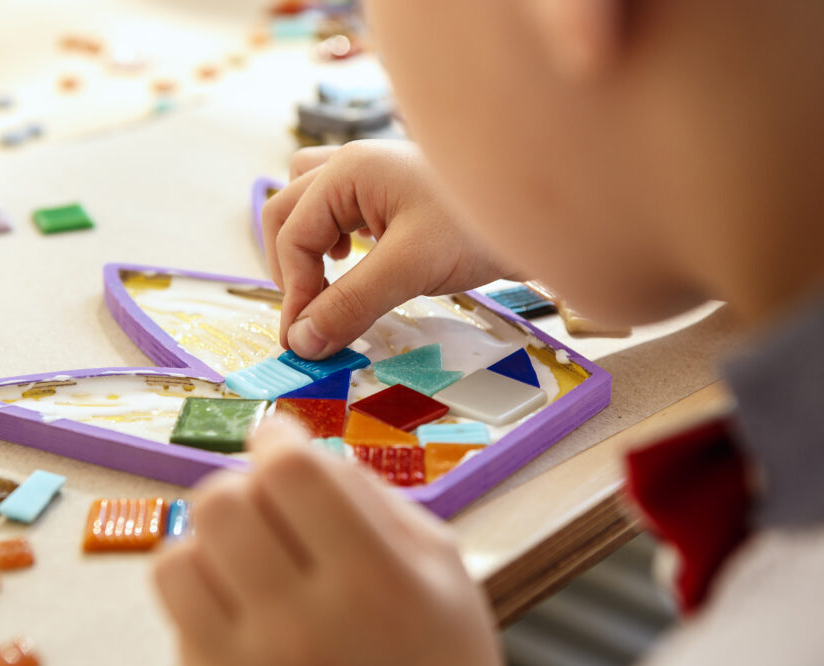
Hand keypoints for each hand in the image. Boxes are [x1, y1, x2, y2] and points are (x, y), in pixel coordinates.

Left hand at [154, 419, 505, 665]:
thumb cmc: (439, 659)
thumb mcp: (443, 567)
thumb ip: (373, 498)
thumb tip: (297, 450)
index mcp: (376, 584)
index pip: (291, 472)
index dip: (279, 438)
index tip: (281, 440)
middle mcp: (303, 628)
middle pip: (220, 502)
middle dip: (244, 487)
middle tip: (271, 504)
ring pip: (178, 555)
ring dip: (214, 541)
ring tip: (252, 556)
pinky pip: (174, 610)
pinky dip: (199, 587)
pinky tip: (238, 600)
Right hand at [263, 140, 514, 358]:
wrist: (537, 212)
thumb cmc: (476, 227)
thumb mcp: (409, 268)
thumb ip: (351, 304)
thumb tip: (301, 343)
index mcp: (348, 171)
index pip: (292, 235)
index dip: (293, 291)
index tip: (304, 340)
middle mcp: (351, 164)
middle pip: (286, 212)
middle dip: (291, 266)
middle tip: (310, 315)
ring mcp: (370, 174)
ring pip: (307, 202)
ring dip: (304, 242)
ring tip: (326, 279)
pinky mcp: (389, 191)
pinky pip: (336, 206)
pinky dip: (330, 234)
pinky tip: (352, 257)